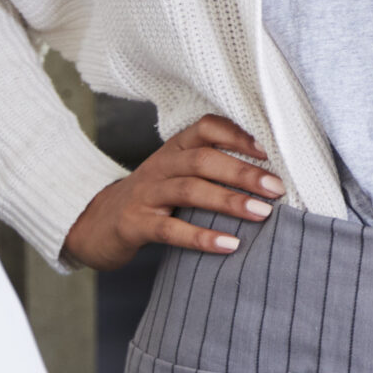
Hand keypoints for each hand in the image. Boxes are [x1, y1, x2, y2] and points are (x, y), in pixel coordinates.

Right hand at [60, 114, 282, 269]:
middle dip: (243, 173)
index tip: (269, 151)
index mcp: (175, 149)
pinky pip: (171, 229)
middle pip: (203, 160)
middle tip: (277, 188)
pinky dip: (202, 237)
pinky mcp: (135, 224)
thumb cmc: (154, 198)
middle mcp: (160, 166)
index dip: (238, 135)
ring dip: (229, 201)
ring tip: (262, 213)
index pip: (206, 128)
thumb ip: (213, 168)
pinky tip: (229, 245)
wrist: (95, 223)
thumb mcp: (179, 174)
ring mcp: (145, 195)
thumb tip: (271, 176)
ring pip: (190, 190)